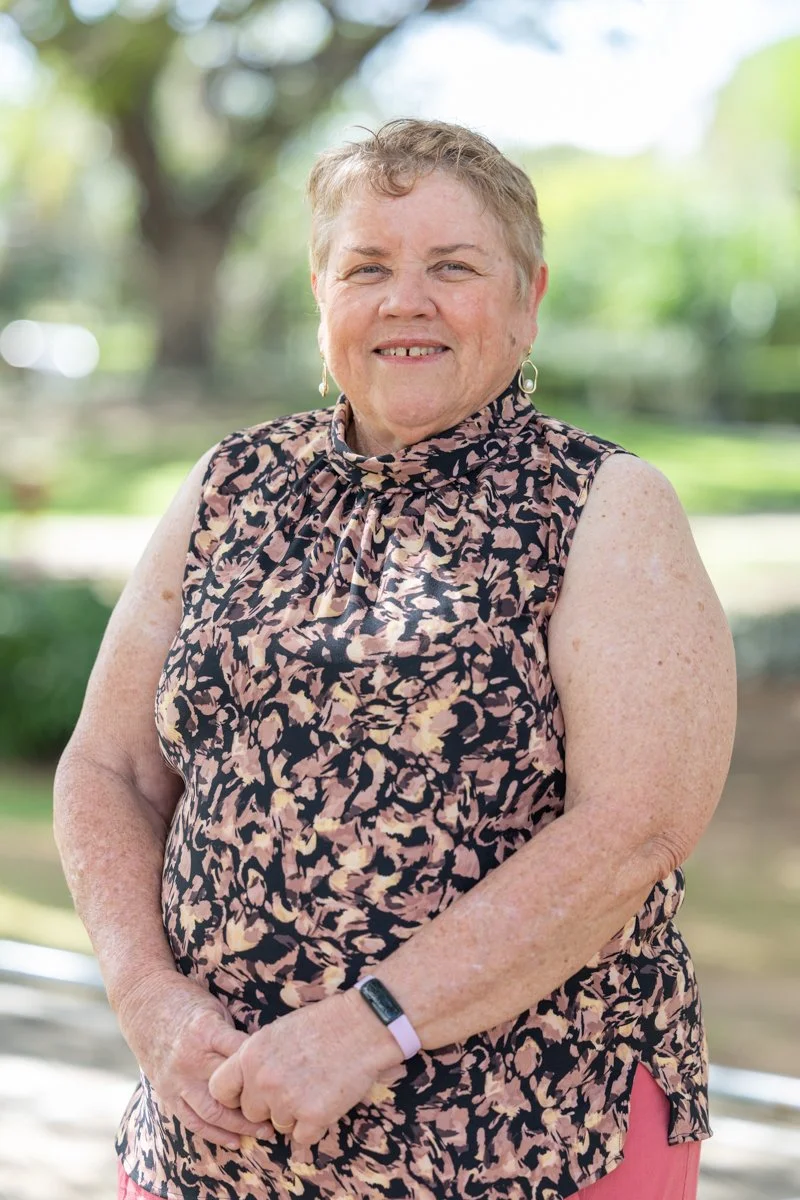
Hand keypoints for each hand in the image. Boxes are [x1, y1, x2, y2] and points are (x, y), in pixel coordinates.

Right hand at [116, 968, 271, 1148]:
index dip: (266, 1067)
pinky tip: (236, 1141)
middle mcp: (191, 1059)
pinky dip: (215, 1134)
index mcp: (206, 1031)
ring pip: (212, 1112)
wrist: (144, 1002)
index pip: (243, 1054)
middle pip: (230, 1089)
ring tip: (264, 1133)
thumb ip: (233, 1034)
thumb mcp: (214, 1007)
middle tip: (283, 1113)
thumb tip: (266, 1053)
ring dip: (240, 1126)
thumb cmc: (187, 1001)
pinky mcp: (168, 1094)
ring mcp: (177, 1080)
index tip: (287, 1076)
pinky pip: (192, 1121)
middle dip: (258, 1105)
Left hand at [208, 987, 403, 1146]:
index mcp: (250, 1054)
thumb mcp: (277, 1032)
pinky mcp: (312, 1117)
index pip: (219, 1089)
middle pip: (251, 1112)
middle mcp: (262, 1079)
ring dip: (295, 1114)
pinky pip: (302, 1139)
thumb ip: (257, 1059)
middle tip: (294, 1087)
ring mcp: (287, 1100)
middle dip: (269, 1105)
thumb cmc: (323, 1024)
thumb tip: (248, 1085)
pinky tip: (326, 1102)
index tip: (249, 1094)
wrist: (361, 1026)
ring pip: (279, 1124)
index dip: (234, 1095)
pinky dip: (314, 1127)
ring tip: (315, 1086)